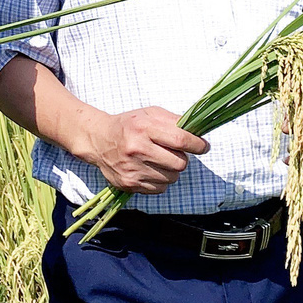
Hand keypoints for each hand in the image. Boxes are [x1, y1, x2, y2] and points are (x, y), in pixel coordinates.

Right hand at [76, 107, 207, 195]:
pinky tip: (150, 169)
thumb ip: (174, 121)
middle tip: (175, 153)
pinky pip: (159, 189)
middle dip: (182, 159)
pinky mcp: (129, 184)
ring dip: (171, 171)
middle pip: (179, 163)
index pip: (180, 140)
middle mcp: (137, 149)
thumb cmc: (129, 125)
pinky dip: (160, 181)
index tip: (203, 146)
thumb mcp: (150, 114)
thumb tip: (197, 134)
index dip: (197, 145)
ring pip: (171, 178)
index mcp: (144, 128)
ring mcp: (132, 169)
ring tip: (159, 160)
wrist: (99, 140)